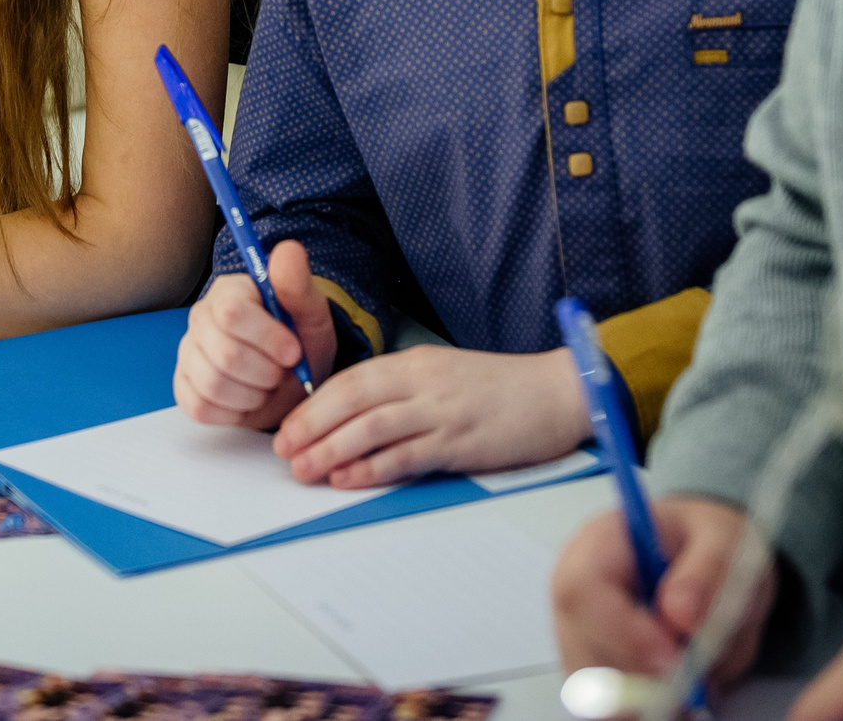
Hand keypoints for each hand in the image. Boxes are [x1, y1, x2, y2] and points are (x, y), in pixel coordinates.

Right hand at [175, 239, 338, 433]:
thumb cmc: (299, 340)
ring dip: (252, 394)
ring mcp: (188, 353)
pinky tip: (248, 398)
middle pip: (224, 355)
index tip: (293, 352)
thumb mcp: (311, 312)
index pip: (232, 313)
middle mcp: (201, 318)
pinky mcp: (184, 385)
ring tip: (267, 385)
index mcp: (229, 292)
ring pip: (212, 384)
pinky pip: (199, 407)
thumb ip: (298, 284)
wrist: (292, 376)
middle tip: (282, 372)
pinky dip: (232, 411)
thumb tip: (288, 249)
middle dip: (265, 372)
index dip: (267, 338)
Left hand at [273, 344, 589, 487]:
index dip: (315, 405)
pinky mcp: (461, 441)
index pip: (352, 380)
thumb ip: (405, 393)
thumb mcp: (445, 377)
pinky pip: (407, 455)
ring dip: (332, 450)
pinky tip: (348, 479)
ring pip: (372, 428)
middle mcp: (423, 382)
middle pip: (353, 400)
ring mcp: (442, 411)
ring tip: (304, 470)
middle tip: (283, 451)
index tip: (289, 427)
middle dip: (312, 426)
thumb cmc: (502, 390)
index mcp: (416, 363)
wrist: (558, 392)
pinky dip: (373, 468)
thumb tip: (358, 420)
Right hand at [554, 495, 772, 683]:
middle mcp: (576, 587)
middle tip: (691, 685)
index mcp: (600, 543)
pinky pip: (604, 703)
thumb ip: (708, 571)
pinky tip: (675, 696)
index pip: (583, 590)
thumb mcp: (724, 541)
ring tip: (692, 687)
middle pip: (579, 644)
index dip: (622, 631)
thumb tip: (681, 613)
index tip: (673, 658)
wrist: (708, 559)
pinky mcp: (593, 663)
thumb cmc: (706, 543)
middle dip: (636, 676)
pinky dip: (640, 708)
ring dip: (639, 698)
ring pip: (589, 683)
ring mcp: (579, 629)